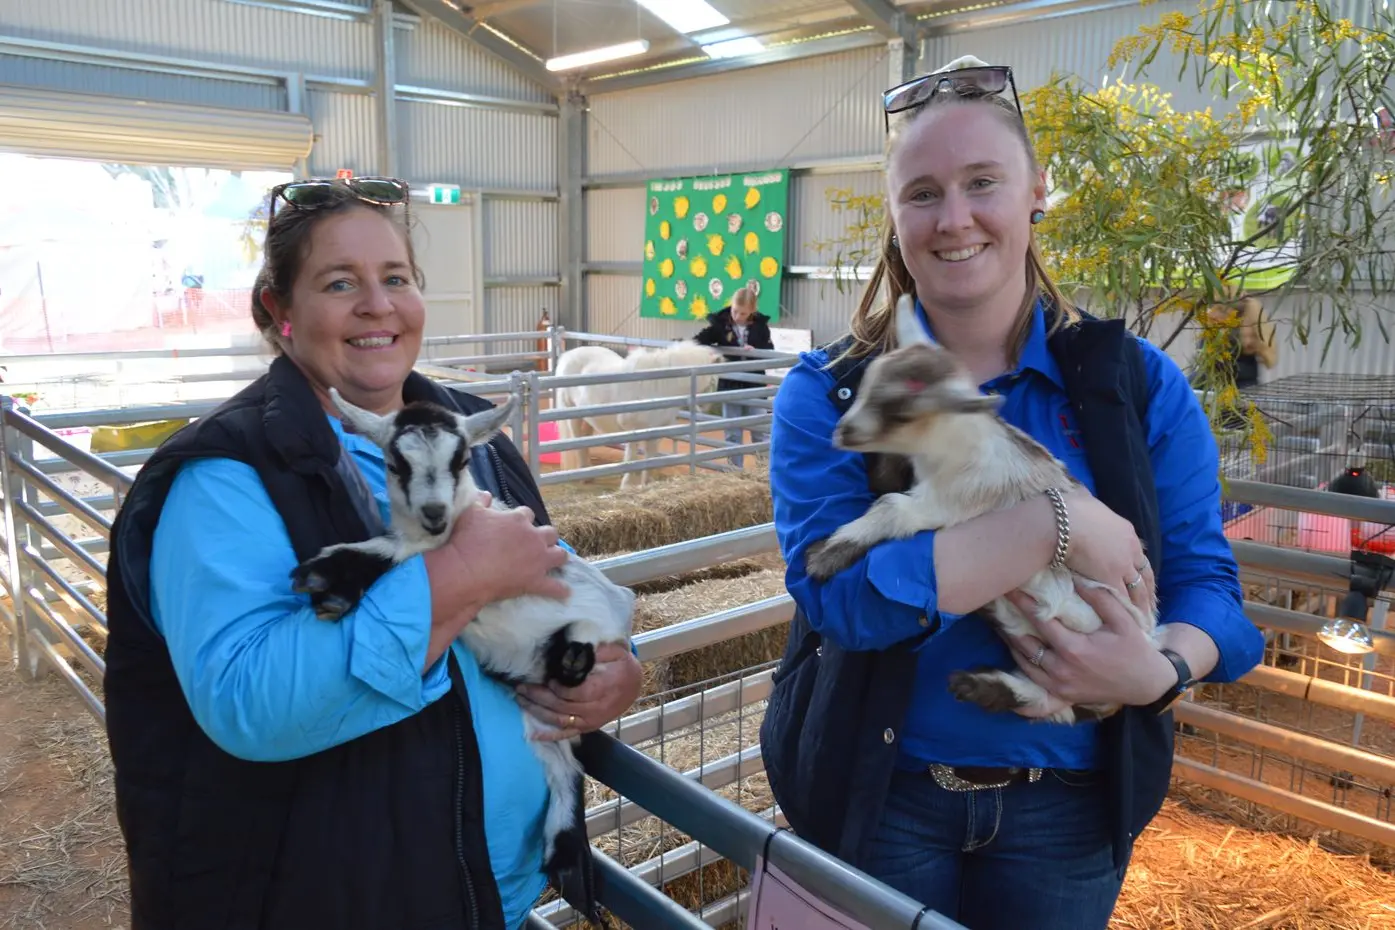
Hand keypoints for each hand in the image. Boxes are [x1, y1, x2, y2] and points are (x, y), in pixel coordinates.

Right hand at [419, 493, 569, 669]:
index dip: (523, 520)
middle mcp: (533, 538)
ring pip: (560, 554)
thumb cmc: (467, 539)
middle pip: (550, 533)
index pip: (528, 514)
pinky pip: (554, 587)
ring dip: (558, 556)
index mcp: (518, 520)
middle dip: (545, 537)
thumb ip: (480, 501)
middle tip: (537, 543)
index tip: (518, 525)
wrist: (466, 570)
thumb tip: (485, 494)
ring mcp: (538, 560)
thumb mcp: (471, 512)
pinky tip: (565, 592)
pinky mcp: (535, 581)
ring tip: (555, 560)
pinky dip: (559, 590)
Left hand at [515, 642, 642, 740]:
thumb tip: (574, 652)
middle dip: (539, 697)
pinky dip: (550, 736)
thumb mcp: (615, 652)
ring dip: (538, 712)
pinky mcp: (587, 727)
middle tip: (521, 687)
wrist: (634, 685)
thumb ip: (596, 651)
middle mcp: (596, 709)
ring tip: (520, 700)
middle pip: (563, 706)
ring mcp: (591, 720)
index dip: (559, 688)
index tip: (548, 679)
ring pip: (560, 720)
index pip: (576, 693)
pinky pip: (567, 734)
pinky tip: (534, 734)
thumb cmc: (622, 666)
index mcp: (603, 688)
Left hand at [1002, 581, 1174, 710]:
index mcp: (1074, 649)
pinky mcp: (1061, 695)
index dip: (1024, 603)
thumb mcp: (1123, 621)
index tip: (1010, 588)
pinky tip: (1016, 646)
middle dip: (1010, 624)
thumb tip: (1076, 576)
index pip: (1040, 622)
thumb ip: (1100, 598)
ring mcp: (1059, 684)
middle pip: (1024, 643)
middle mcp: (1061, 669)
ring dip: (1012, 642)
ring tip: (1001, 623)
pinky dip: (1021, 662)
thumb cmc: (1135, 650)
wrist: (1146, 684)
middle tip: (997, 606)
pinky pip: (1033, 678)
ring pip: (1024, 662)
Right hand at [1060, 488, 1154, 616]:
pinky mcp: (1111, 579)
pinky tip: (1131, 621)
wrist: (1061, 522)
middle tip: (1150, 604)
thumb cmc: (1068, 509)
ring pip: (1138, 589)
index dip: (1140, 568)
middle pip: (1144, 574)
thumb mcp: (1085, 502)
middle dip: (1148, 590)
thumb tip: (1081, 498)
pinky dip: (1129, 611)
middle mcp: (1130, 549)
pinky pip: (1124, 599)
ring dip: (1142, 604)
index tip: (1141, 578)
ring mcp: (1122, 565)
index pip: (1138, 555)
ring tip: (1145, 618)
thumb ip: (1088, 506)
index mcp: (1126, 531)